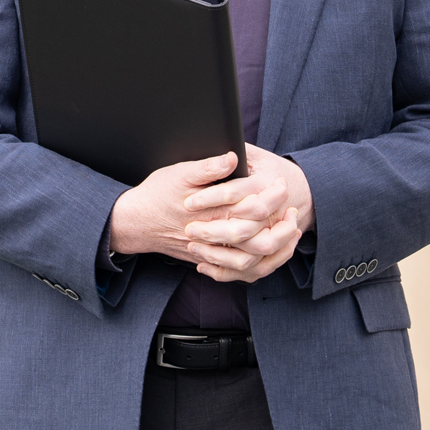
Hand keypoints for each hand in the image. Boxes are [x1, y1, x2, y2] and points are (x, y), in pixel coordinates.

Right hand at [108, 145, 313, 283]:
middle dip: (284, 226)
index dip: (274, 196)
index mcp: (214, 211)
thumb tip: (233, 157)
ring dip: (278, 249)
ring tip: (290, 232)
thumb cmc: (157, 194)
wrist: (136, 222)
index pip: (255, 207)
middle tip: (293, 210)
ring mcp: (214, 252)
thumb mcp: (180, 173)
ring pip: (256, 261)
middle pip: (262, 238)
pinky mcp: (210, 260)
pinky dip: (261, 265)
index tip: (282, 184)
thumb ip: (208, 167)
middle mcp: (217, 235)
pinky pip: (242, 272)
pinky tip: (270, 253)